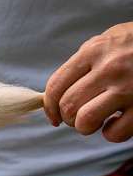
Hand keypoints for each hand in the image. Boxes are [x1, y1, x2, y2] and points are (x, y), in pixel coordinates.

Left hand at [44, 22, 132, 141]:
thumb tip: (57, 90)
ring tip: (95, 122)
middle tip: (78, 118)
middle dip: (68, 118)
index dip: (50, 107)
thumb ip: (84, 60)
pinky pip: (115, 133)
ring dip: (85, 127)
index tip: (54, 117)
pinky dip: (111, 134)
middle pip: (68, 105)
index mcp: (94, 51)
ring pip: (86, 120)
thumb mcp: (109, 41)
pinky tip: (117, 123)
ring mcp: (128, 88)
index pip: (56, 85)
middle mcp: (109, 68)